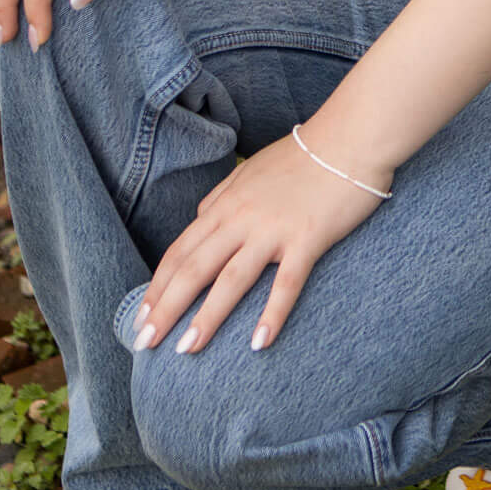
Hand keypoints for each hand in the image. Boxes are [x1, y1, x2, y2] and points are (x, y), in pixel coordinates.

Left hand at [134, 128, 393, 355]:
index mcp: (225, 204)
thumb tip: (200, 217)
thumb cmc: (301, 156)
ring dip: (206, 317)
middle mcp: (241, 218)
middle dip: (166, 309)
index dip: (158, 286)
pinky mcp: (307, 239)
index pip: (180, 251)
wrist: (349, 138)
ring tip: (186, 350)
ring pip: (231, 279)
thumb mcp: (250, 170)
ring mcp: (273, 229)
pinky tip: (258, 344)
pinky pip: (286, 283)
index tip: (141, 318)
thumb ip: (222, 196)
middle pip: (194, 269)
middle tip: (144, 344)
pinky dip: (271, 314)